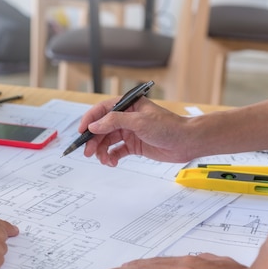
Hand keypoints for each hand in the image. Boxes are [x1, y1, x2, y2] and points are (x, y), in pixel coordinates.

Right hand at [78, 97, 195, 165]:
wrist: (186, 142)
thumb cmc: (168, 127)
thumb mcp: (139, 121)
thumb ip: (114, 122)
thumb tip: (94, 125)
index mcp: (127, 106)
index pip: (102, 110)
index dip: (89, 120)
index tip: (81, 131)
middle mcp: (126, 118)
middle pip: (102, 128)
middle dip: (94, 140)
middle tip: (88, 152)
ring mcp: (129, 132)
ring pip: (108, 141)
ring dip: (102, 151)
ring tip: (104, 160)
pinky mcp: (133, 145)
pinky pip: (116, 151)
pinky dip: (112, 157)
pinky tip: (112, 162)